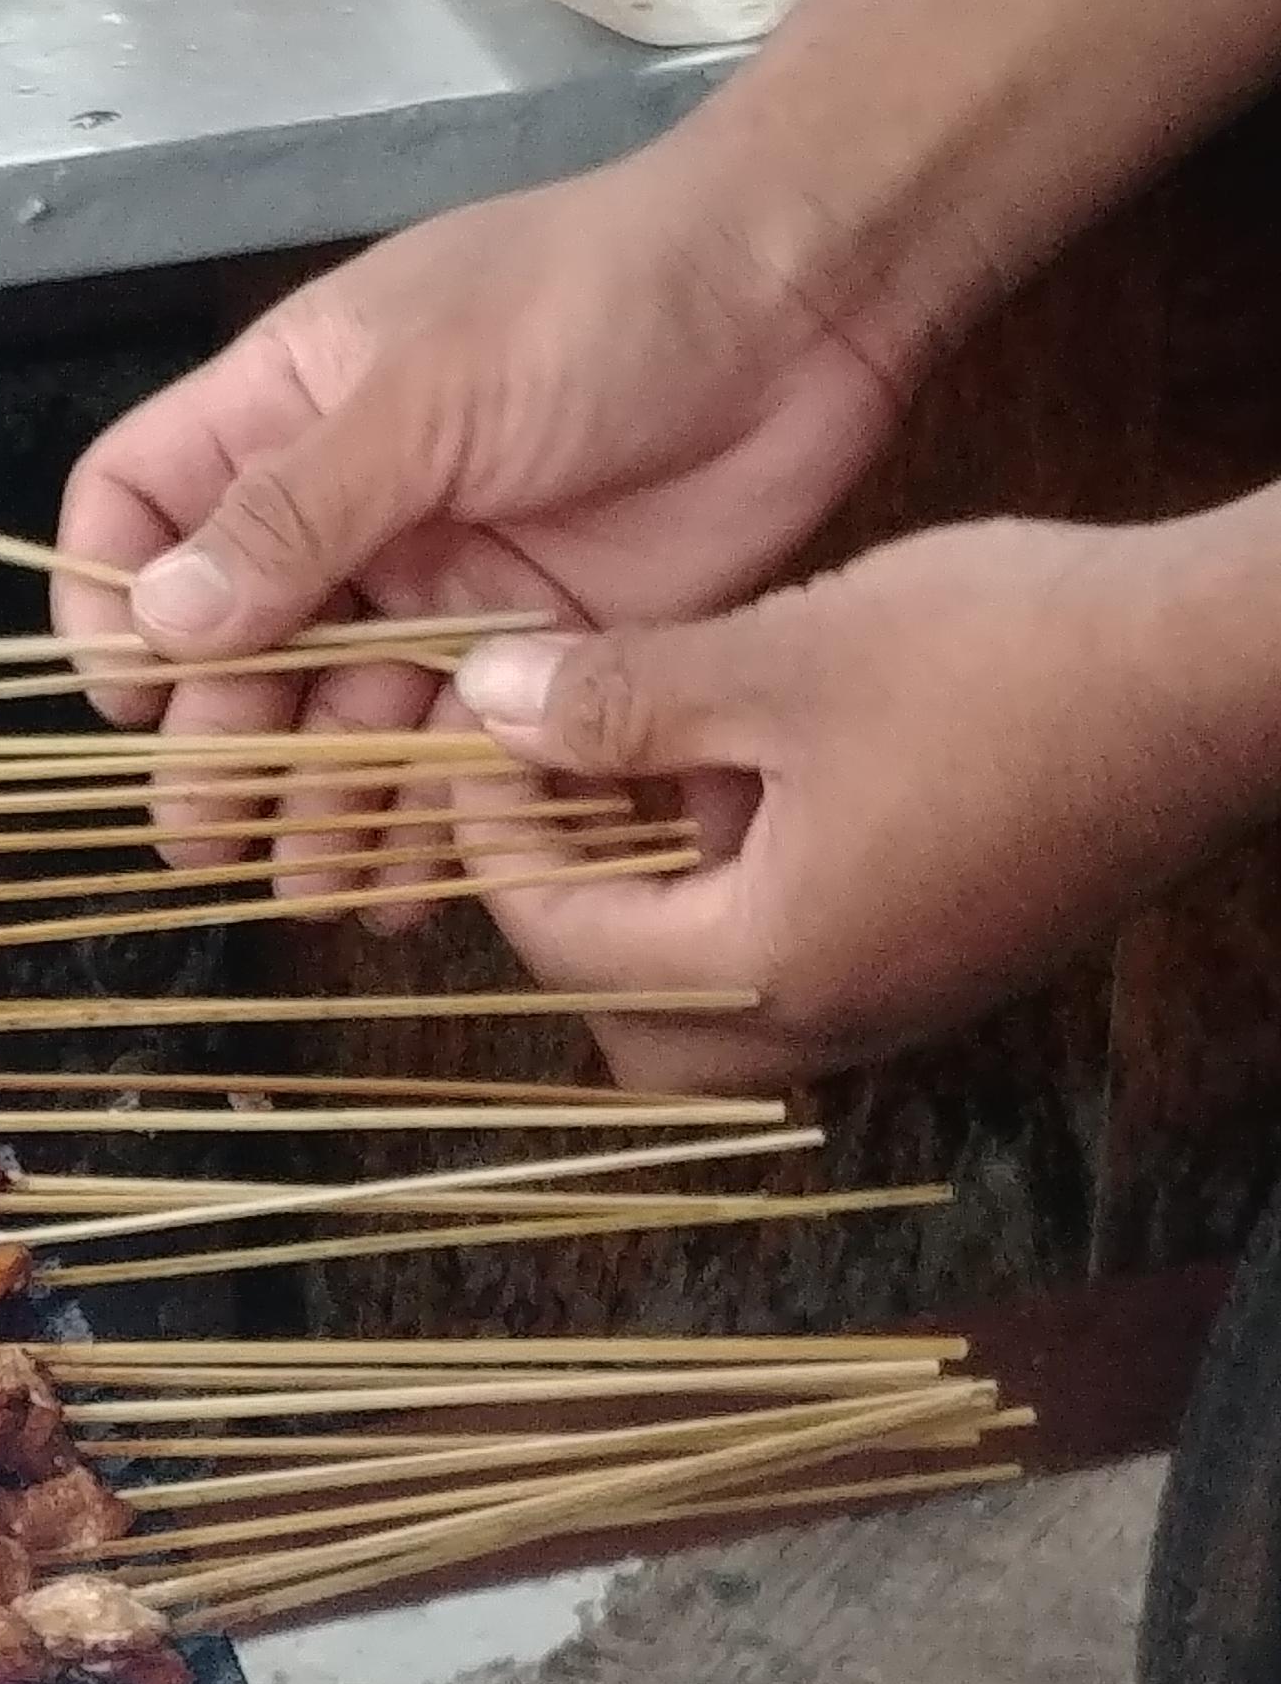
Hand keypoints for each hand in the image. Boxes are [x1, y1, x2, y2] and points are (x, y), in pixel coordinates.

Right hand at [52, 146, 914, 887]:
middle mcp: (342, 514)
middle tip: (214, 840)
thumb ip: (296, 511)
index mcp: (283, 415)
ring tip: (313, 884)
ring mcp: (435, 589)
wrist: (808, 300)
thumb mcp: (428, 389)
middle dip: (217, 747)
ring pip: (337, 720)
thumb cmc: (602, 296)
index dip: (111, 603)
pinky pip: (449, 755)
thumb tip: (163, 622)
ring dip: (315, 806)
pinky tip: (407, 882)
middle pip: (230, 651)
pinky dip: (424, 825)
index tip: (133, 696)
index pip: (136, 511)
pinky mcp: (534, 654)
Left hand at [437, 506, 1280, 1092]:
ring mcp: (895, 1005)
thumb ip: (616, 702)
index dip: (495, 836)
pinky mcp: (941, 962)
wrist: (1228, 669)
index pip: (558, 944)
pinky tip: (749, 773)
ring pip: (706, 1001)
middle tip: (549, 779)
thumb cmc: (1011, 657)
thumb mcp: (780, 661)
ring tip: (644, 761)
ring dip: (649, 898)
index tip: (478, 736)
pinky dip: (736, 893)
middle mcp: (829, 1026)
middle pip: (620, 1015)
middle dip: (559, 904)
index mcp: (773, 972)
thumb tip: (478, 708)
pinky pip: (793, 966)